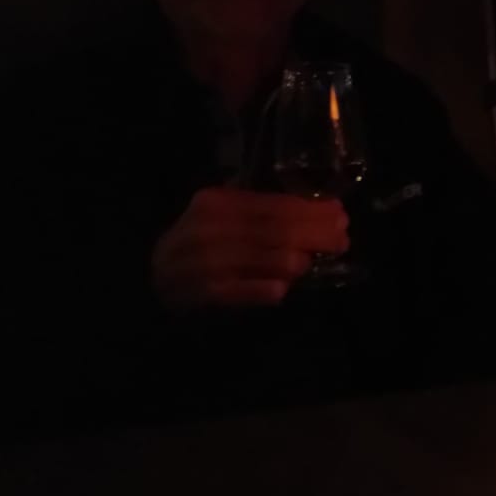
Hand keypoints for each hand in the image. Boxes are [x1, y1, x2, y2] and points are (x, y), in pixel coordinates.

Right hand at [150, 188, 348, 310]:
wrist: (154, 279)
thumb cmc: (200, 246)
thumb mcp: (224, 220)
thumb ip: (264, 215)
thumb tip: (320, 213)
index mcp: (216, 203)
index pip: (273, 205)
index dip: (311, 210)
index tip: (340, 214)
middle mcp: (208, 228)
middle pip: (274, 229)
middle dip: (315, 234)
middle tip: (342, 240)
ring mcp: (202, 261)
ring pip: (261, 258)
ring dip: (295, 261)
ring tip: (313, 262)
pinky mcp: (200, 292)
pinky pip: (238, 291)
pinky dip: (263, 289)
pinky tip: (283, 291)